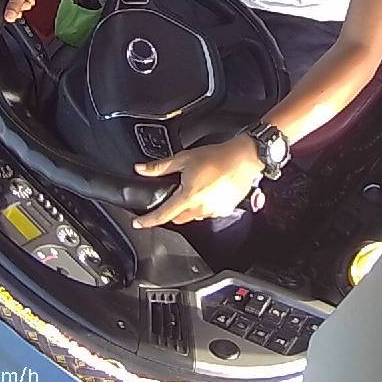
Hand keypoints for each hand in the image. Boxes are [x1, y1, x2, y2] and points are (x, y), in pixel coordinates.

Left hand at [132, 134, 263, 227]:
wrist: (244, 158)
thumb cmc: (217, 157)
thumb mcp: (184, 158)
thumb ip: (160, 167)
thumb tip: (141, 169)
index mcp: (188, 196)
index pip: (162, 215)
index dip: (147, 221)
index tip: (138, 224)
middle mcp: (201, 208)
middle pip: (177, 218)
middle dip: (172, 211)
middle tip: (174, 195)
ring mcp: (214, 211)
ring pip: (194, 216)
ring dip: (190, 207)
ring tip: (196, 188)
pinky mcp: (225, 210)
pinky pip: (208, 212)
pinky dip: (205, 205)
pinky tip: (209, 191)